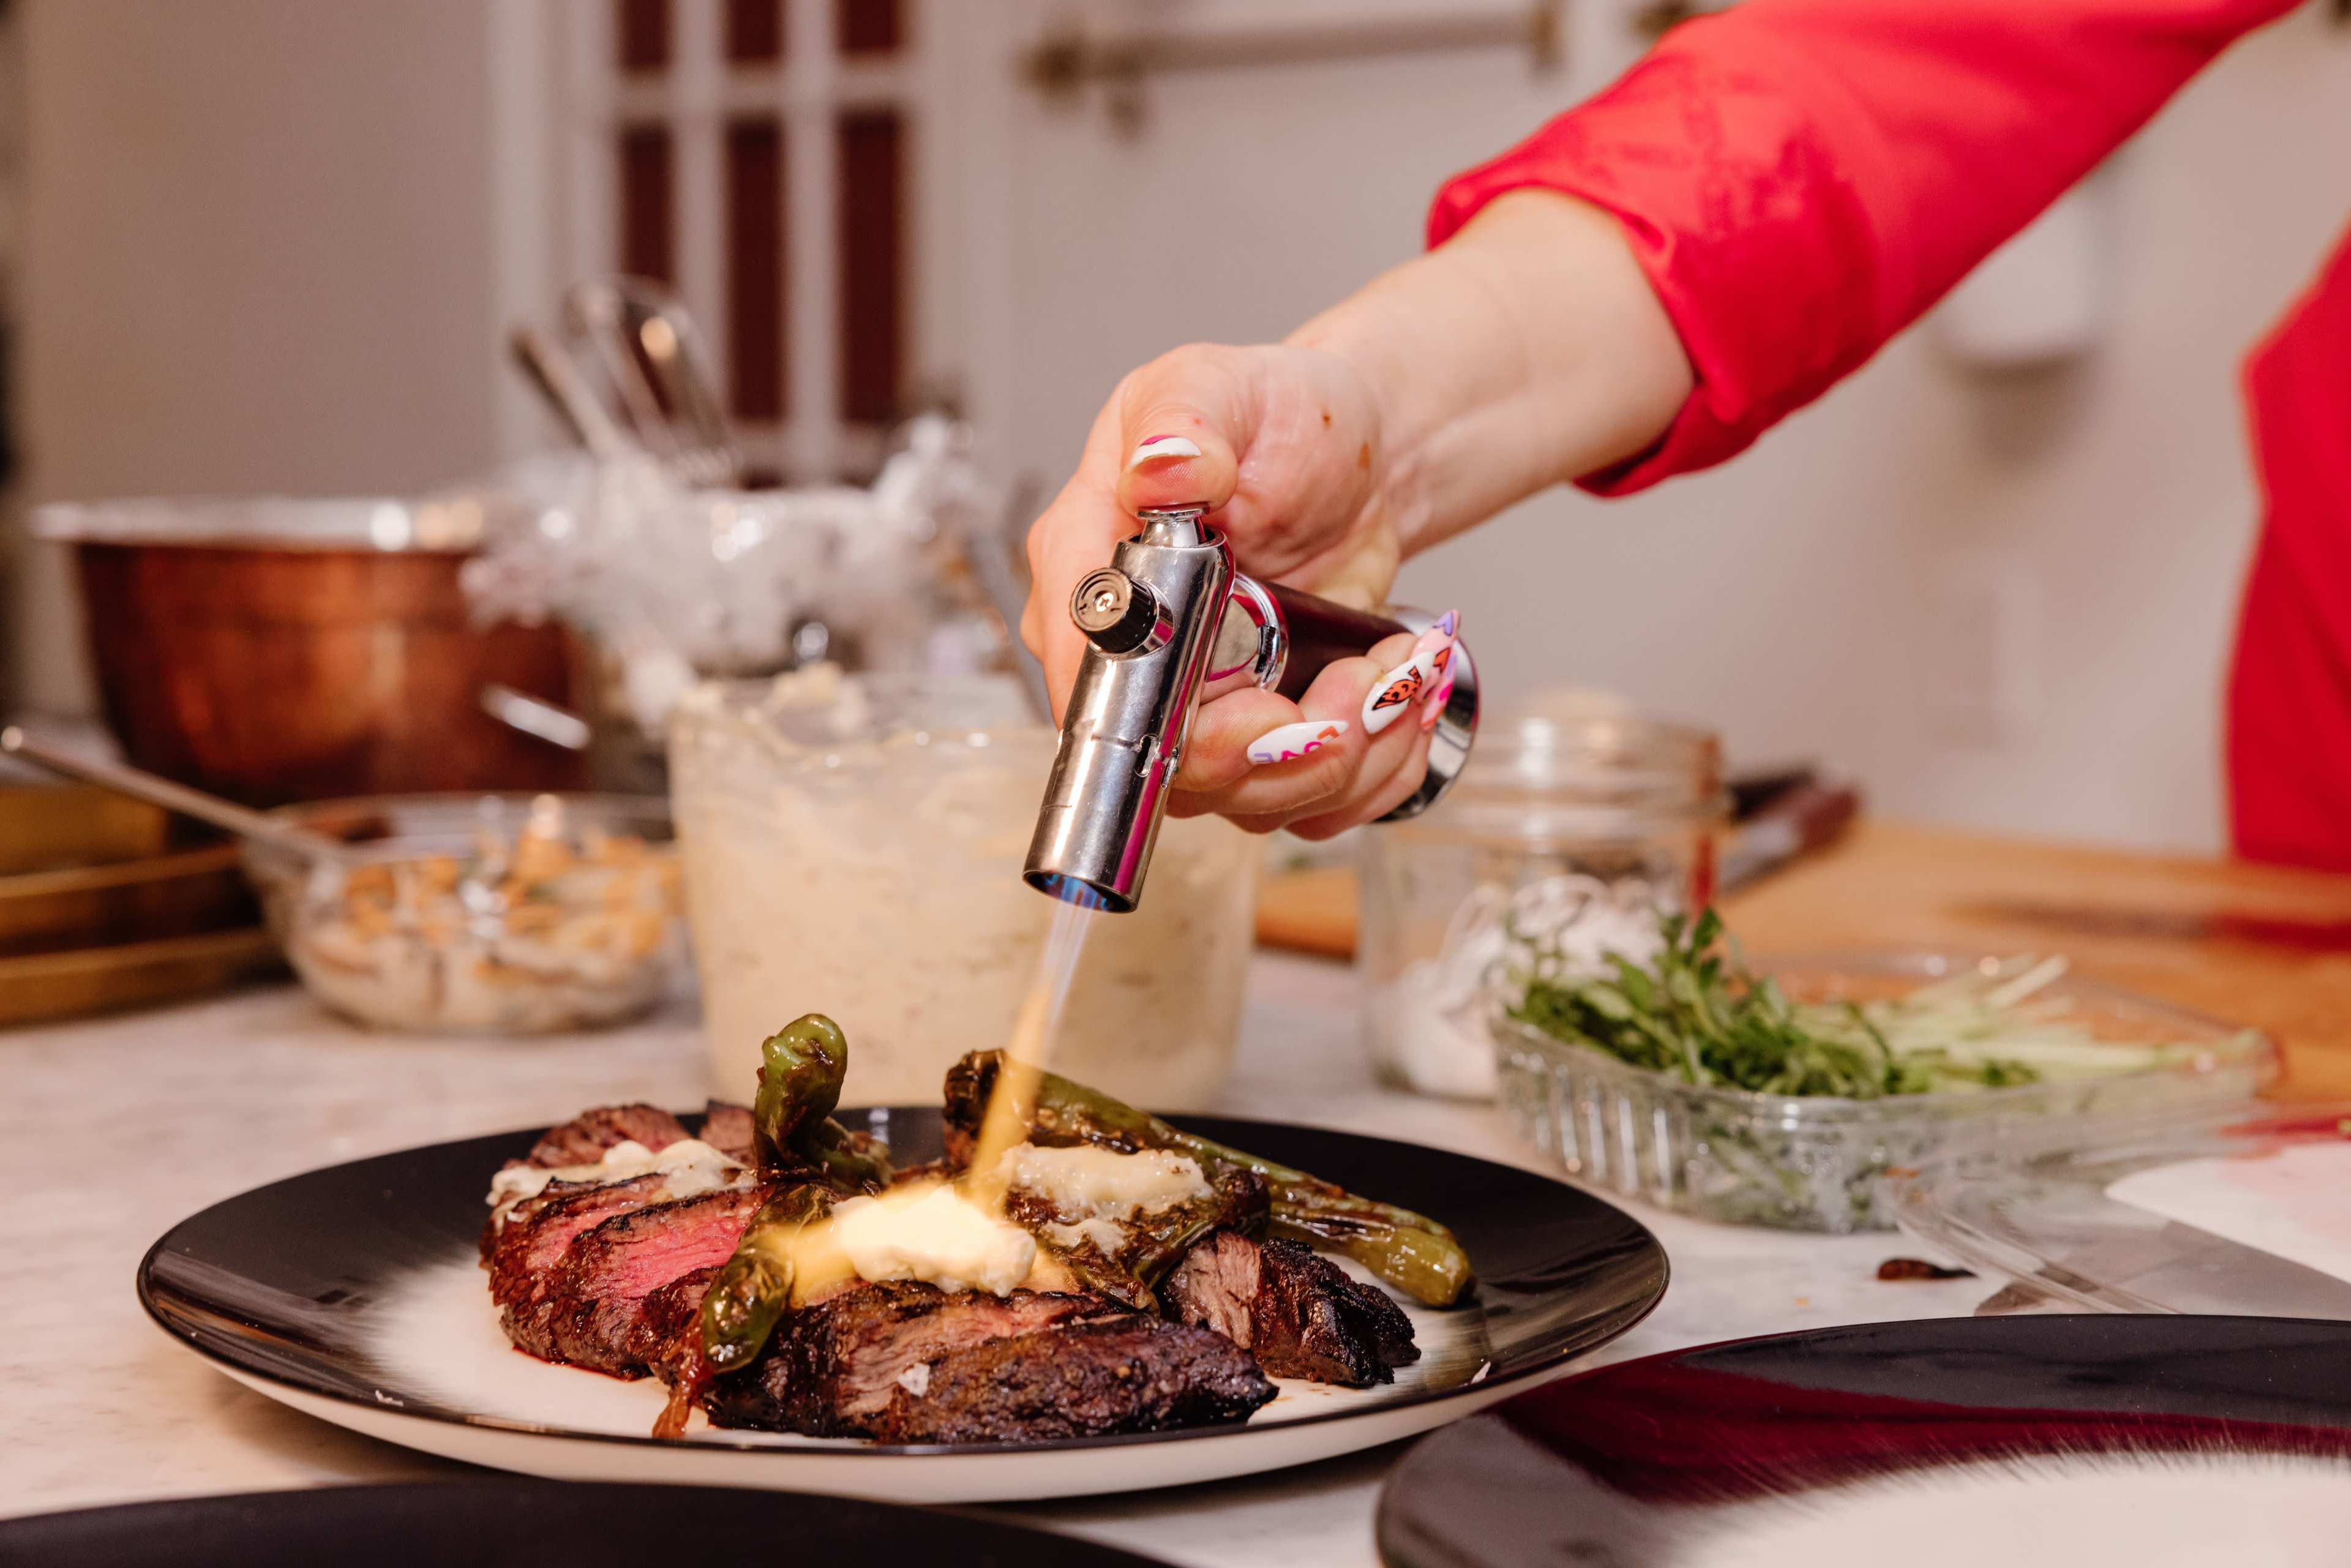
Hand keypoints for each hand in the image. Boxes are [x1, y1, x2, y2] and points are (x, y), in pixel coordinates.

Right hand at [1020, 342, 1452, 837]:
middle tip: (1358, 688)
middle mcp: (1131, 661)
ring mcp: (1199, 710)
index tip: (1253, 706)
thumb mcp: (1222, 387)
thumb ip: (1183, 422)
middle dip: (1281, 749)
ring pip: (1249, 801)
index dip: (1160, 722)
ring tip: (1394, 672)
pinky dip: (1373, 773)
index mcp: (1091, 570)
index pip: (1086, 683)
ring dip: (1346, 757)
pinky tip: (1400, 700)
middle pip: (1170, 770)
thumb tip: (1163, 469)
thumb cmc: (1278, 416)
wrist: (1363, 456)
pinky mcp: (1266, 740)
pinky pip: (1309, 808)